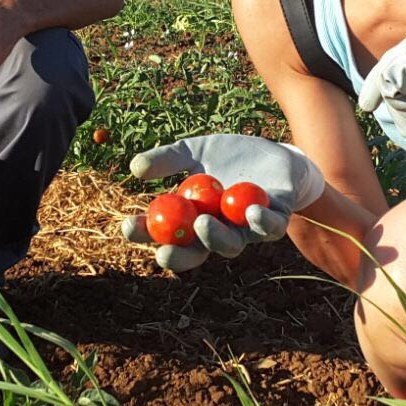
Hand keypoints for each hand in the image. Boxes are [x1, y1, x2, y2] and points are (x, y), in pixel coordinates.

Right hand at [119, 134, 325, 271]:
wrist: (275, 152)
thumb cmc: (230, 156)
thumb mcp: (195, 151)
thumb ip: (167, 159)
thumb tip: (135, 168)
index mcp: (195, 220)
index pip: (166, 234)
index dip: (146, 235)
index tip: (128, 227)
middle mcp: (221, 232)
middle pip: (196, 251)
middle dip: (179, 255)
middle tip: (164, 249)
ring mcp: (248, 230)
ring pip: (231, 244)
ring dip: (216, 237)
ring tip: (202, 222)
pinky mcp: (276, 219)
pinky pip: (268, 227)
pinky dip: (260, 222)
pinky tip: (250, 212)